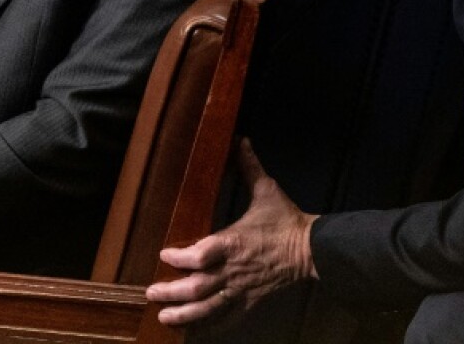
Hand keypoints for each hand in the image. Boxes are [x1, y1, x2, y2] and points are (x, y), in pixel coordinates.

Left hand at [146, 139, 317, 325]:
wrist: (312, 250)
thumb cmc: (286, 220)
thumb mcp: (267, 190)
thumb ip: (248, 166)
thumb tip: (240, 140)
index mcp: (233, 242)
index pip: (201, 255)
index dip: (180, 258)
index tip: (164, 255)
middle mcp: (233, 269)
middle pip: (197, 288)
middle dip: (172, 293)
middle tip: (151, 293)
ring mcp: (241, 289)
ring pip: (208, 308)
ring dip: (184, 315)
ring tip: (163, 318)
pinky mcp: (251, 302)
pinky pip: (227, 318)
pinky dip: (210, 326)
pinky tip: (194, 330)